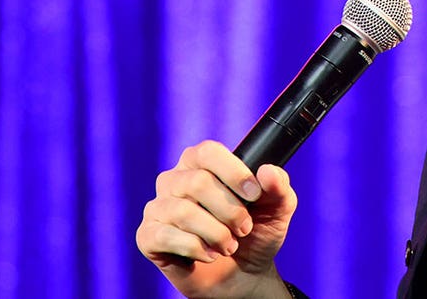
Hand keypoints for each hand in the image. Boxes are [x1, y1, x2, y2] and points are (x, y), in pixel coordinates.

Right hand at [136, 140, 296, 297]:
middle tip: (244, 229)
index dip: (233, 172)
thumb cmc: (257, 233)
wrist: (243, 274)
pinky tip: (209, 255)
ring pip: (184, 211)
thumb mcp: (278, 209)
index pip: (208, 152)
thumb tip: (268, 172)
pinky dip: (196, 249)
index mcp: (201, 163)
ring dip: (217, 234)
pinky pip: (166, 236)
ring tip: (230, 245)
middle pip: (197, 182)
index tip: (254, 195)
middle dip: (230, 211)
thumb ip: (279, 186)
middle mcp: (174, 180)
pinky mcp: (148, 236)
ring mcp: (158, 208)